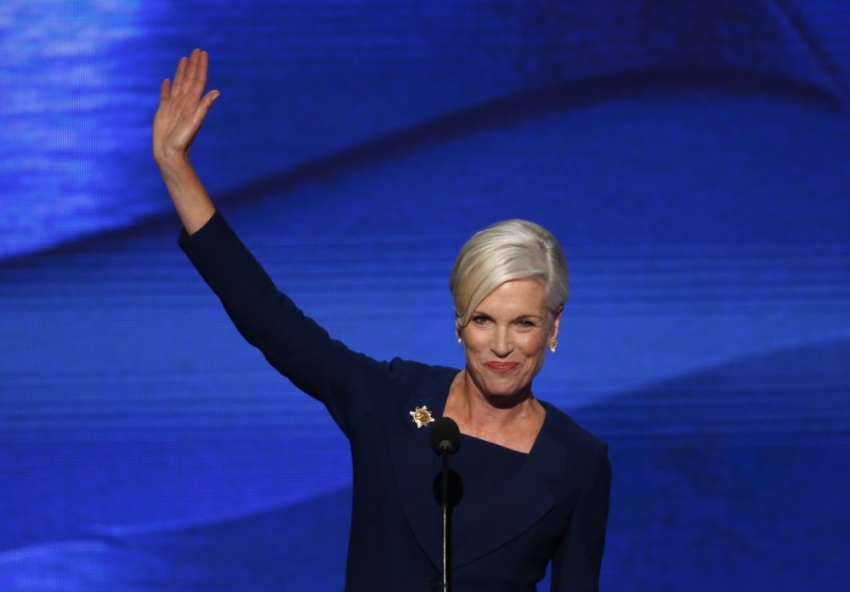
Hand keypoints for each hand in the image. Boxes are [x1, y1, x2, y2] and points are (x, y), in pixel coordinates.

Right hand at [153, 49, 218, 167]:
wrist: (170, 154)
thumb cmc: (182, 141)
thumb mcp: (195, 122)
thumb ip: (204, 107)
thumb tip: (216, 92)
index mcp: (193, 103)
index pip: (198, 80)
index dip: (201, 67)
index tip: (203, 53)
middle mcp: (185, 103)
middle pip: (190, 79)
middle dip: (193, 65)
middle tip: (196, 51)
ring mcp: (174, 107)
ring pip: (178, 84)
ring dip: (181, 72)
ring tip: (184, 59)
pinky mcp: (163, 112)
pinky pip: (165, 96)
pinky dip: (166, 88)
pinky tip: (166, 81)